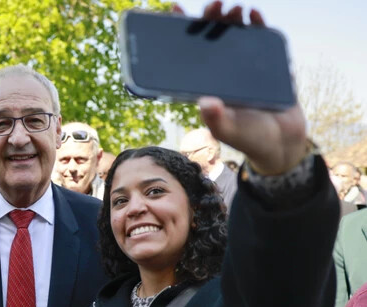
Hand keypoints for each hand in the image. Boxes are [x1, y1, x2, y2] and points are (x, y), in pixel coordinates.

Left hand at [178, 2, 307, 175]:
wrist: (282, 144)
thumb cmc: (249, 139)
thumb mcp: (228, 130)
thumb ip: (216, 119)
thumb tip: (206, 103)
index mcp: (208, 84)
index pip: (190, 53)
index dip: (183, 33)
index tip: (174, 11)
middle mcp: (224, 72)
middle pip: (213, 38)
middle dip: (212, 19)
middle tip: (213, 6)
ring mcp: (246, 68)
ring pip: (237, 36)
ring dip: (234, 20)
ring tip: (234, 9)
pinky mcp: (269, 66)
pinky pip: (263, 42)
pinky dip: (259, 27)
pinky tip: (255, 16)